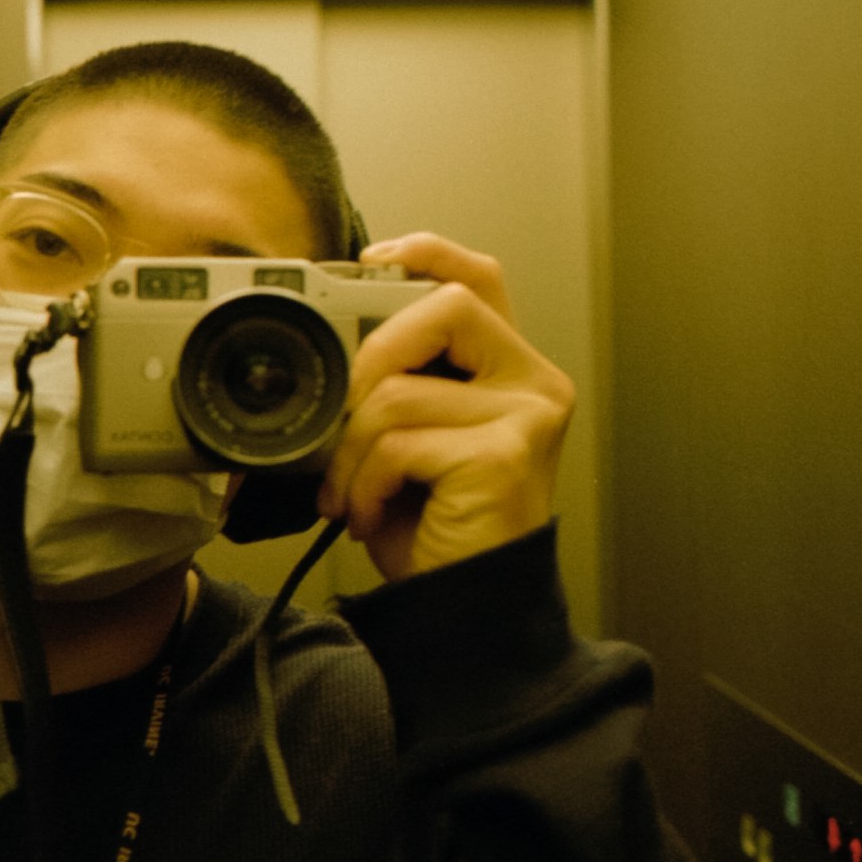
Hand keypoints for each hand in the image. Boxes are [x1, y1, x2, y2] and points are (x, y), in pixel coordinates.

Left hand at [317, 233, 574, 581]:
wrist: (465, 609)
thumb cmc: (437, 526)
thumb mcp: (411, 437)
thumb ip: (396, 382)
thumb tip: (327, 343)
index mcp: (511, 370)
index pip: (480, 277)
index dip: (427, 253)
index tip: (369, 262)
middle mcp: (534, 383)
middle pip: (447, 306)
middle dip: (374, 353)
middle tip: (347, 413)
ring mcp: (526, 418)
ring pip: (401, 389)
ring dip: (352, 449)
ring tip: (353, 493)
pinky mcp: (504, 457)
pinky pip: (400, 443)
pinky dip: (367, 483)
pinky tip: (373, 515)